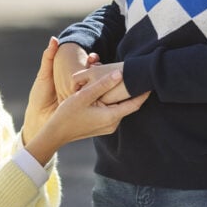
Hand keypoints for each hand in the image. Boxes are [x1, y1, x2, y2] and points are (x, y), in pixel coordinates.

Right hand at [25, 44, 147, 165]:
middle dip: (133, 91)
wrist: (56, 133)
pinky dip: (114, 101)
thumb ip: (102, 84)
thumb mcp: (84, 96)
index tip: (150, 80)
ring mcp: (108, 126)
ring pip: (120, 107)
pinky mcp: (102, 125)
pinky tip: (110, 91)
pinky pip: (113, 111)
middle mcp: (113, 123)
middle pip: (129, 105)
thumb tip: (120, 73)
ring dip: (122, 95)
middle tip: (137, 75)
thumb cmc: (68, 114)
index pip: (135, 104)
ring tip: (126, 80)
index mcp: (111, 117)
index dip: (144, 92)